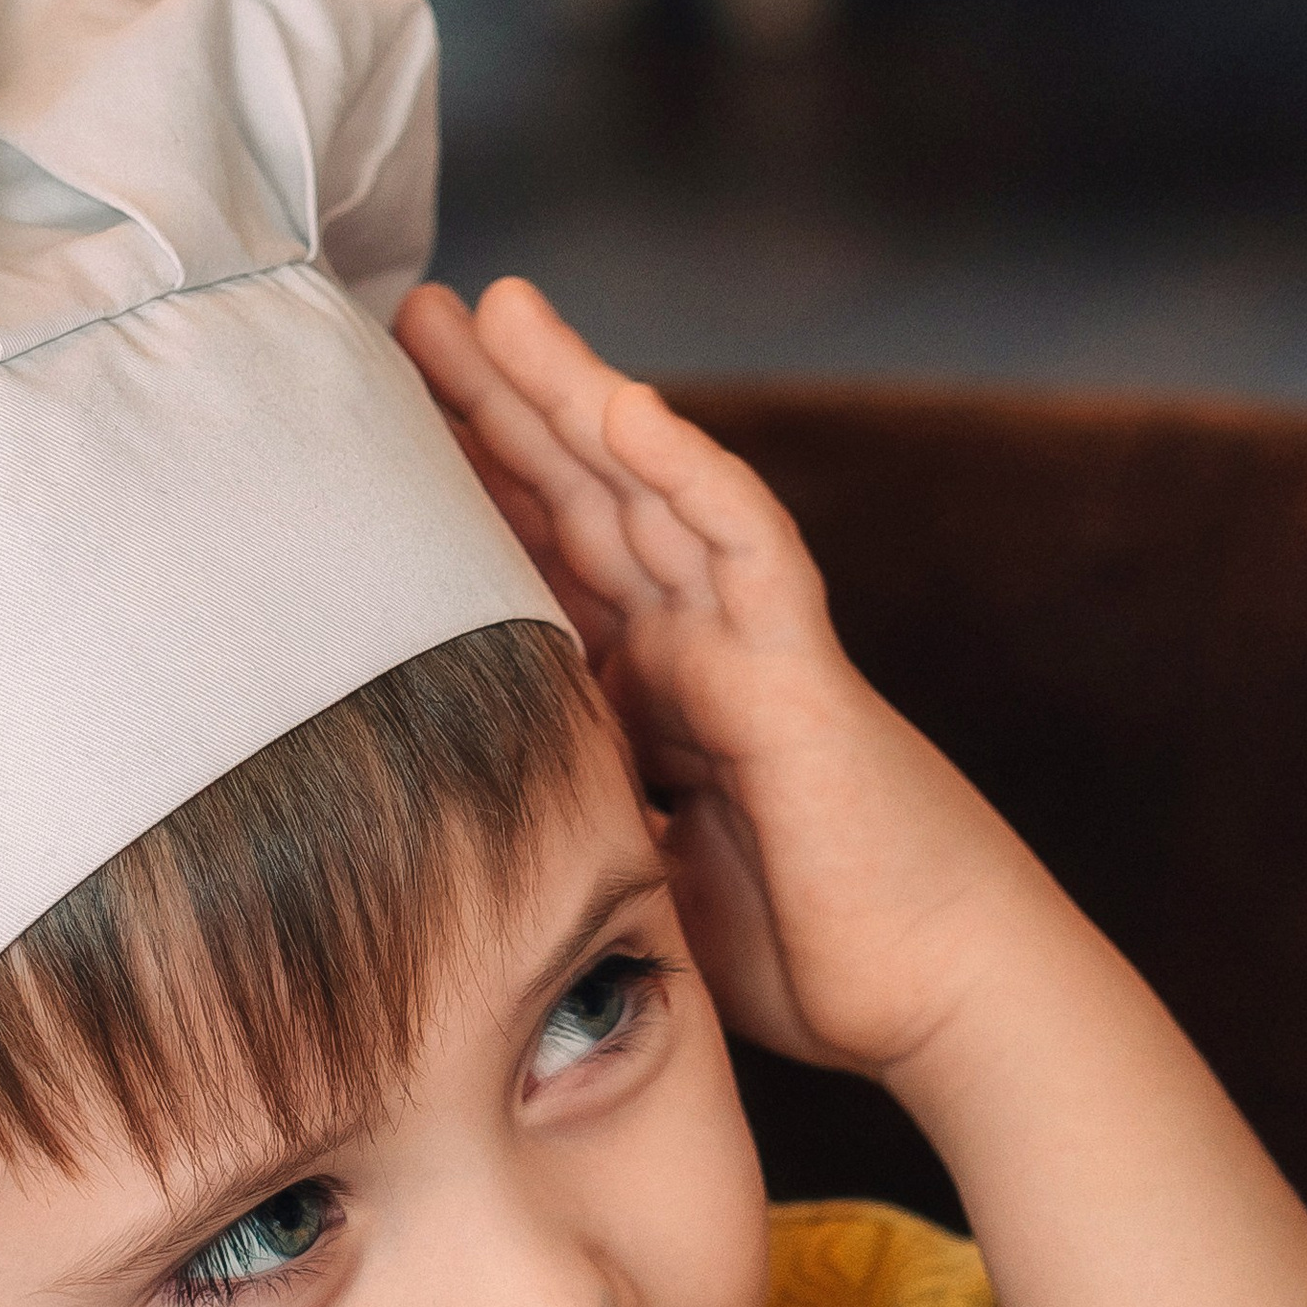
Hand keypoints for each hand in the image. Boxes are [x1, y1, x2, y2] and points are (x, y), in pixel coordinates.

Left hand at [396, 275, 1060, 1088]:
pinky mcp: (802, 676)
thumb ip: (570, 816)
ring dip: (577, 395)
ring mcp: (747, 647)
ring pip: (652, 493)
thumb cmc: (803, 952)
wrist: (933, 996)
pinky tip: (627, 405)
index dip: (464, 485)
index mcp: (642, 690)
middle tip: (414, 310)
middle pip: (579, 498)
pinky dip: (690, 473)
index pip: (537, 560)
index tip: (373, 417)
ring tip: (500, 310)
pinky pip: (748, 552)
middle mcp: (690, 646)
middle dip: (498, 403)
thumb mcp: (635, 872)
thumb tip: (451, 821)